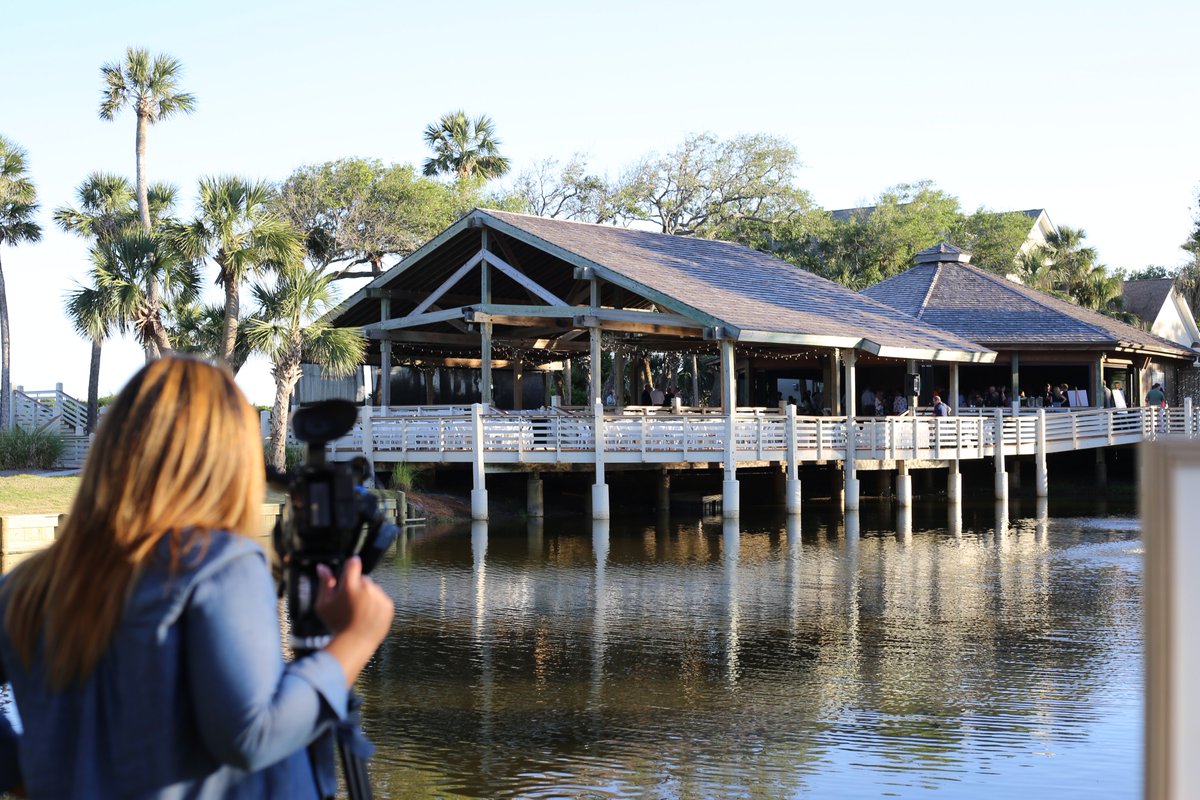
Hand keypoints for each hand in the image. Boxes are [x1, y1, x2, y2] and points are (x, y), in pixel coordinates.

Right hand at [315, 557, 393, 685]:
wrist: (355, 643)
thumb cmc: (336, 624)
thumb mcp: (323, 604)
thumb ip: (325, 583)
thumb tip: (322, 567)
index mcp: (350, 585)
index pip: (353, 563)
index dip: (350, 566)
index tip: (349, 570)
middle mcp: (367, 588)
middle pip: (362, 579)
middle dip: (357, 587)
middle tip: (349, 604)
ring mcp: (379, 596)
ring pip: (373, 589)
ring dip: (367, 596)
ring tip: (358, 613)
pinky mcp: (388, 605)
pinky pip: (381, 599)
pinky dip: (376, 605)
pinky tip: (367, 616)